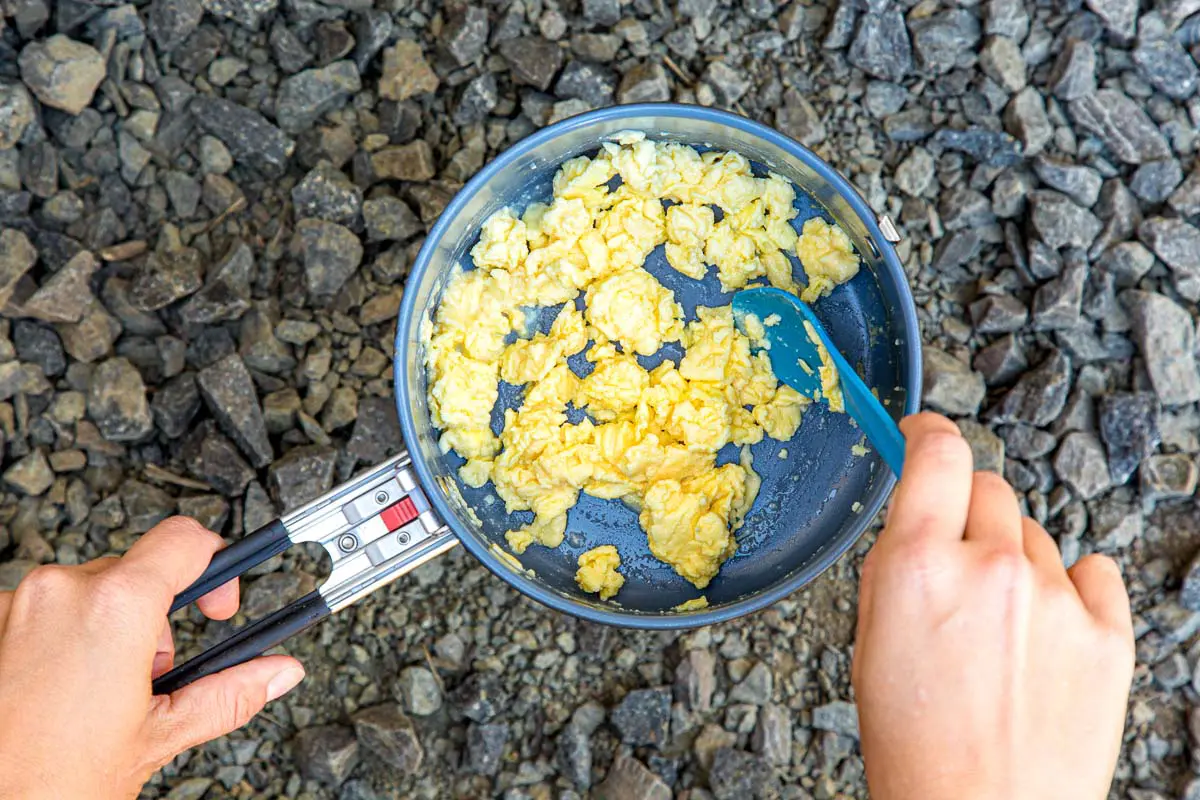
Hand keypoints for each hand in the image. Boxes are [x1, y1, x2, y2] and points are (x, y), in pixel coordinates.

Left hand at [0, 517, 304, 799]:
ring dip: (107, 628)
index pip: (185, 541)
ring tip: (101, 691)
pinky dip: (62, 638)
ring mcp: (17, 606)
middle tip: (155, 675)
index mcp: (115, 608)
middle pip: (136, 572)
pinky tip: (61, 688)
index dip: (216, 565)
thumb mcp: (160, 736)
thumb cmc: (54, 783)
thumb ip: (229, 694)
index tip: (217, 602)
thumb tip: (277, 672)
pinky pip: (44, 610)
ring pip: (89, 592)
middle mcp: (61, 592)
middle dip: (157, 619)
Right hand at [852, 413, 1133, 799]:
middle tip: (956, 562)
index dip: (928, 435)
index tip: (925, 437)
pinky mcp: (1108, 634)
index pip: (938, 453)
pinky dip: (1070, 588)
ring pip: (1036, 537)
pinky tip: (1046, 629)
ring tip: (999, 629)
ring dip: (1015, 560)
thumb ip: (895, 566)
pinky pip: (1092, 573)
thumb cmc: (915, 746)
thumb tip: (912, 515)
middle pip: (990, 489)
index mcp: (919, 564)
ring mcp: (1057, 599)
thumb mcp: (869, 641)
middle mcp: (994, 566)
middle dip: (967, 512)